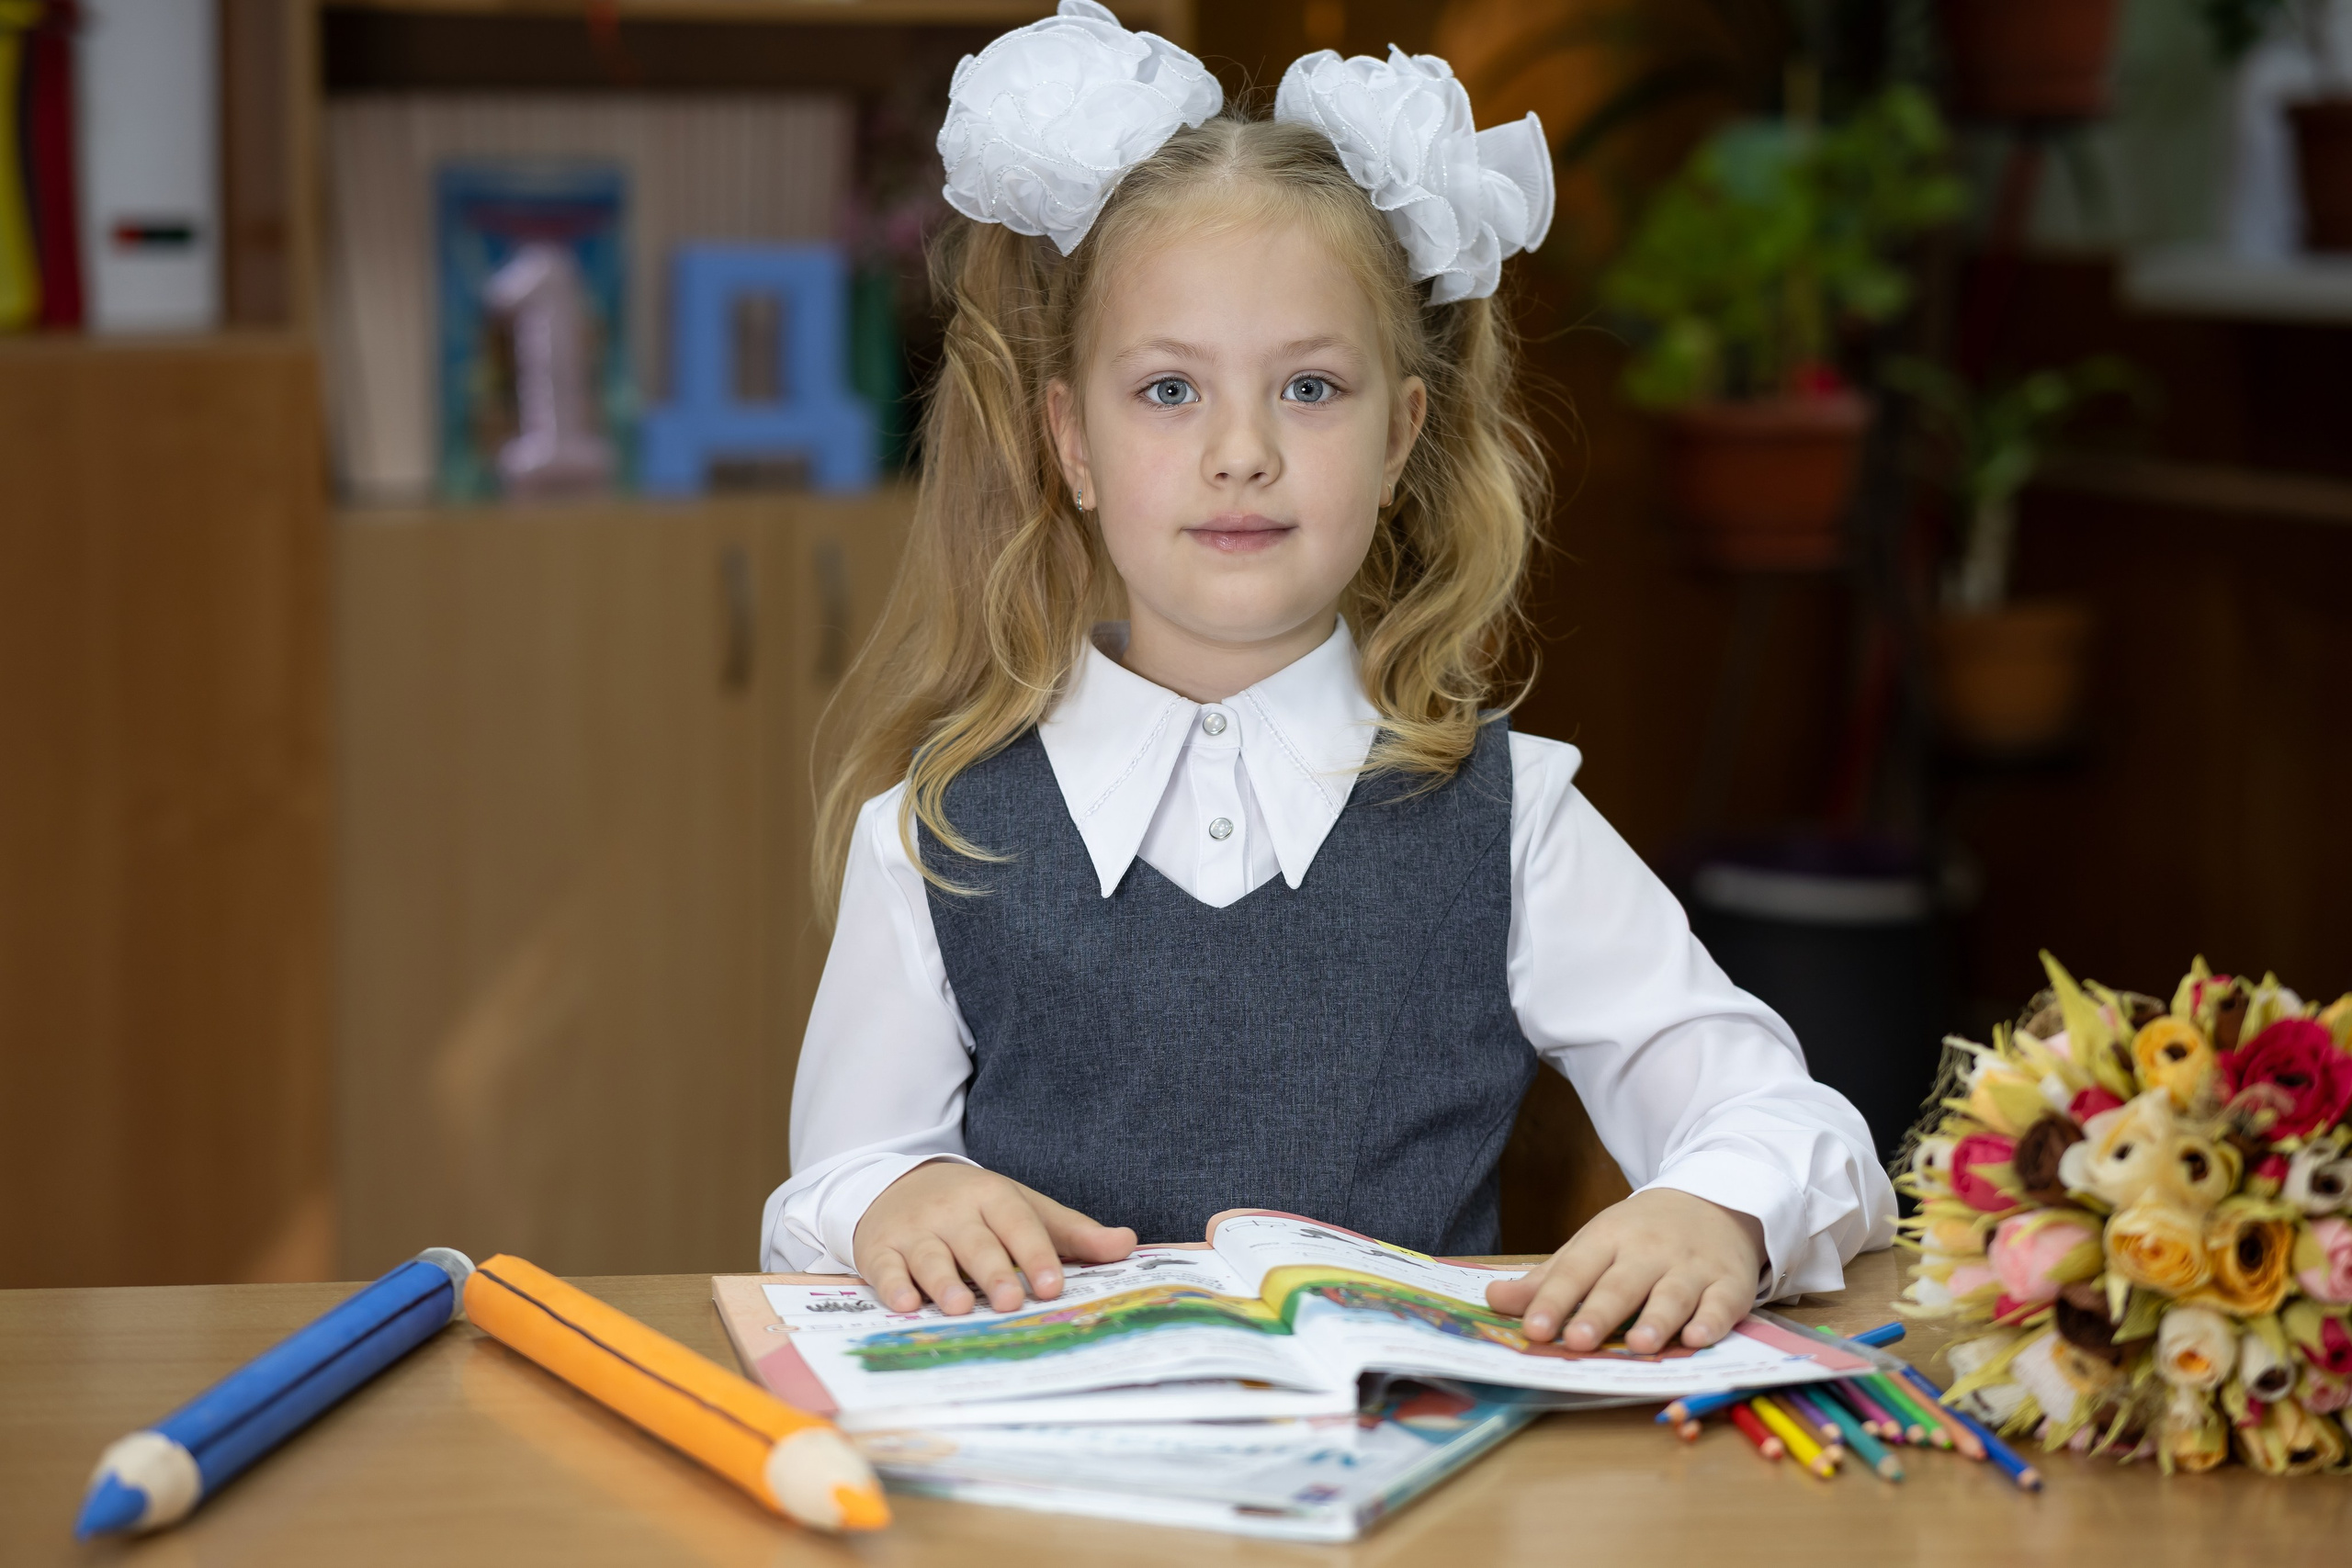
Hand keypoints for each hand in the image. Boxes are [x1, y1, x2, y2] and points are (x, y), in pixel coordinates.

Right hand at [852, 1161, 1135, 1314]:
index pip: (1021, 1225)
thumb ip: (1073, 1233)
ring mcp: (915, 1229)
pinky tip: (903, 1303)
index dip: (1037, 1256)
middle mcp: (953, 1211)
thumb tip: (1128, 1244)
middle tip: (1009, 1302)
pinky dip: (892, 1285)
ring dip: (943, 1281)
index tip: (1054, 1286)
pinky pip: (884, 1267)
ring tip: (958, 1306)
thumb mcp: (1023, 1209)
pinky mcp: (880, 1248)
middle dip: (993, 1273)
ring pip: (930, 1256)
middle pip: (977, 1243)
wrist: (900, 1184)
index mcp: (994, 1197)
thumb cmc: (975, 1209)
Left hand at [1484, 1188, 1763, 1353]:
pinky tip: (1698, 1339)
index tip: (1533, 1328)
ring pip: (1673, 1294)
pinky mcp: (1729, 1283)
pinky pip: (1722, 1304)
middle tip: (1577, 1341)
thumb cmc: (1640, 1236)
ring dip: (1657, 1320)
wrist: (1713, 1201)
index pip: (1575, 1269)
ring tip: (1639, 1345)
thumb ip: (1547, 1280)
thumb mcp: (1592, 1246)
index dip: (1554, 1299)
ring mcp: (1692, 1266)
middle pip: (1621, 1284)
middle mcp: (1649, 1251)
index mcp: (1608, 1238)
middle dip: (1599, 1312)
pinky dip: (1712, 1321)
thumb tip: (1493, 1301)